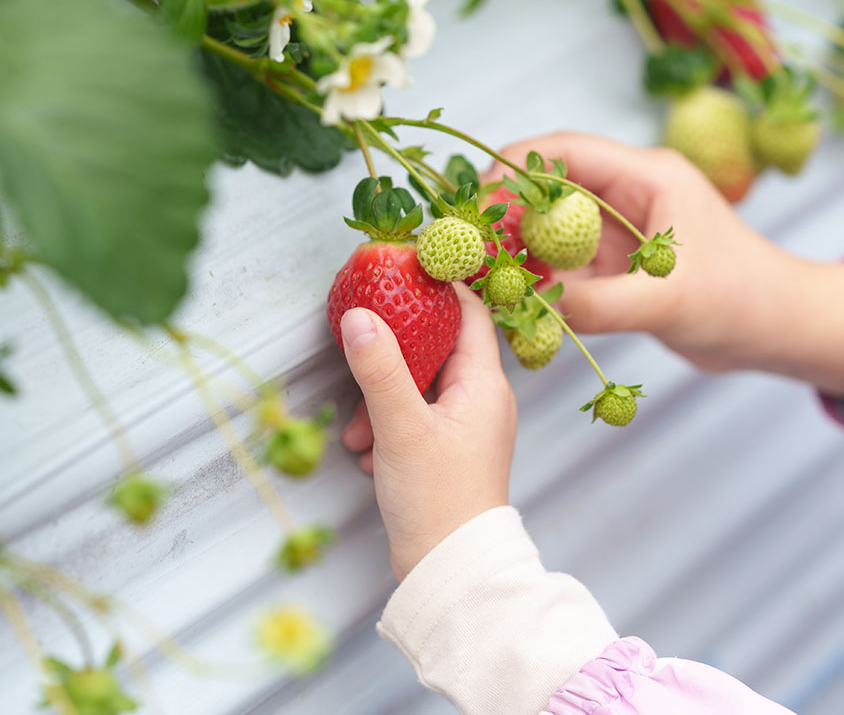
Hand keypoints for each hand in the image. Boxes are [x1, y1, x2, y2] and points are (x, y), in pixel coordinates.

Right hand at [339, 284, 514, 581]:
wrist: (449, 572)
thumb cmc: (439, 503)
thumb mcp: (401, 427)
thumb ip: (378, 368)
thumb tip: (358, 316)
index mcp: (484, 386)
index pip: (469, 313)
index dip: (438, 287)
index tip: (403, 271)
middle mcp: (480, 402)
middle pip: (433, 350)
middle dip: (390, 357)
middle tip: (360, 351)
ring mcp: (463, 428)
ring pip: (415, 389)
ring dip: (379, 402)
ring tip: (359, 433)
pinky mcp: (445, 452)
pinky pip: (410, 420)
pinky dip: (384, 429)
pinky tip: (367, 455)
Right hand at [484, 132, 843, 400]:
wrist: (779, 330)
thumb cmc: (744, 300)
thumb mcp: (671, 302)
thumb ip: (602, 304)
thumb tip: (537, 304)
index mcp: (648, 177)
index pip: (566, 151)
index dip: (515, 168)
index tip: (478, 199)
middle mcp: (628, 197)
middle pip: (548, 188)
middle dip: (507, 214)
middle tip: (472, 247)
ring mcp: (620, 233)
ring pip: (550, 230)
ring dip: (519, 251)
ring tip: (487, 277)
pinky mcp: (617, 267)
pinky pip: (563, 266)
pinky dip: (539, 281)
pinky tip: (517, 301)